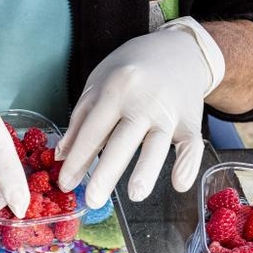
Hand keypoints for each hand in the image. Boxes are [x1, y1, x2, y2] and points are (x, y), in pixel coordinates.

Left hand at [55, 17, 224, 208]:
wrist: (177, 50)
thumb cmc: (130, 70)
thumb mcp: (98, 84)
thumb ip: (80, 120)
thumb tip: (61, 157)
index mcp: (115, 90)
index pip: (92, 131)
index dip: (77, 160)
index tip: (65, 185)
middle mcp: (143, 101)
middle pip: (122, 141)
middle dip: (106, 173)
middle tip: (92, 201)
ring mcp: (169, 112)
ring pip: (157, 144)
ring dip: (147, 170)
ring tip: (135, 195)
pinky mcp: (191, 121)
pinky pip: (191, 145)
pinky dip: (188, 164)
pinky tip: (179, 184)